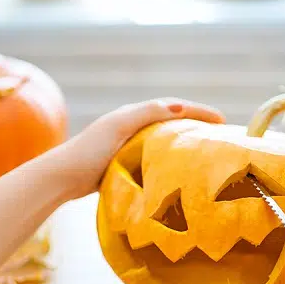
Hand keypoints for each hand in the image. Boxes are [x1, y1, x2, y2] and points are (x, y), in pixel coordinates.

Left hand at [55, 98, 224, 198]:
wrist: (62, 177)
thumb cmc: (89, 151)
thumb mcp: (120, 127)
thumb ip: (147, 114)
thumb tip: (180, 106)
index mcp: (132, 114)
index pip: (173, 107)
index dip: (199, 111)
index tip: (222, 120)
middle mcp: (130, 126)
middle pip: (170, 121)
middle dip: (195, 124)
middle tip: (218, 135)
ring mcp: (126, 145)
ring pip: (162, 140)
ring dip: (183, 142)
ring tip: (204, 153)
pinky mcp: (121, 163)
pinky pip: (153, 157)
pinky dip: (169, 159)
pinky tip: (176, 173)